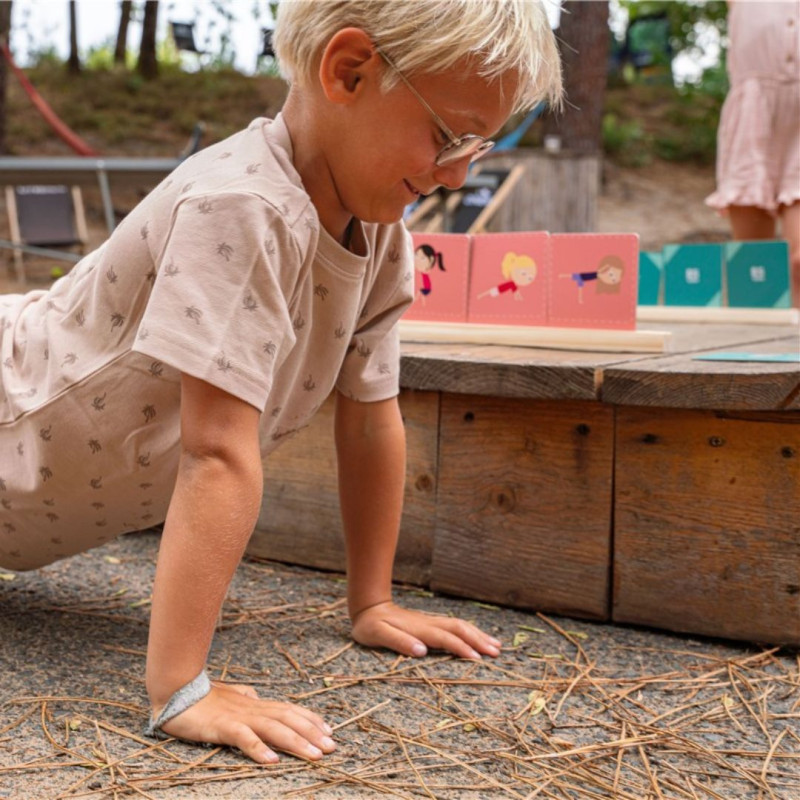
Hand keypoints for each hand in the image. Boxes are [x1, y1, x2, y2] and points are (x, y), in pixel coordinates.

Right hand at [155, 682, 335, 763]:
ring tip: (315, 755)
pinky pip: (243, 738)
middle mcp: (253, 708)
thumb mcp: (230, 696)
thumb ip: (245, 697)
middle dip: (312, 733)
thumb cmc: (204, 696)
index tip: (329, 730)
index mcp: (256, 703)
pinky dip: (259, 748)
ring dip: (297, 742)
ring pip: (274, 728)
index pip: (290, 709)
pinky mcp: (222, 727)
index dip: (311, 719)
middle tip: (332, 747)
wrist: (177, 689)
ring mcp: (239, 717)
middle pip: (289, 719)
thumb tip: (256, 696)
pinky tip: (272, 761)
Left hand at [351, 601, 501, 659]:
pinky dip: (471, 632)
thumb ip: (398, 642)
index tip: (477, 659)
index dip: (461, 647)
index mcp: (419, 629)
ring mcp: (431, 622)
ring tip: (497, 646)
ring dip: (478, 635)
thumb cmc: (370, 625)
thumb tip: (421, 651)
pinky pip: (455, 627)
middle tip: (496, 653)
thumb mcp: (378, 634)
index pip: (445, 638)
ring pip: (460, 626)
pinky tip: (479, 638)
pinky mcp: (431, 624)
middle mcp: (429, 624)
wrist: (369, 607)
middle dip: (478, 640)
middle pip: (459, 629)